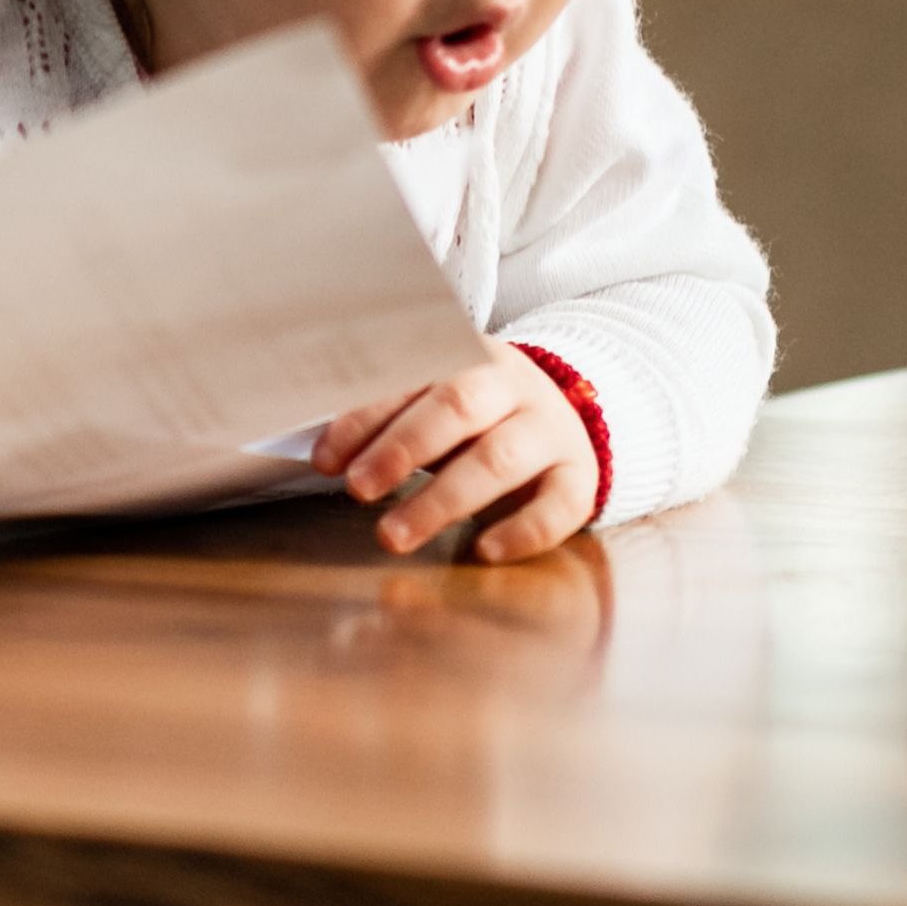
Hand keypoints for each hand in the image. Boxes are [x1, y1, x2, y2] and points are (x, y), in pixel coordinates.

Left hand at [312, 341, 595, 562]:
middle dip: (400, 450)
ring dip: (440, 500)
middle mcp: (511, 386)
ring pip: (498, 460)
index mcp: (465, 355)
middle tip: (357, 489)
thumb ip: (390, 416)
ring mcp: (551, 431)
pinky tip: (482, 550)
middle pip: (455, 408)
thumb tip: (325, 451)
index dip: (363, 419)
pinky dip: (521, 531)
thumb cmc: (478, 416)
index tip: (325, 460)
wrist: (565, 418)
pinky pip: (559, 506)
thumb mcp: (435, 400)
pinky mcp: (581, 477)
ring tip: (393, 535)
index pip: (409, 378)